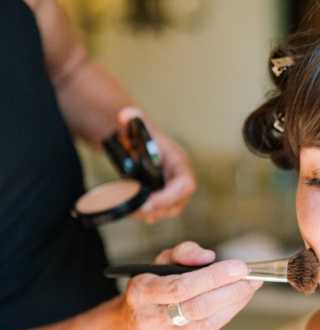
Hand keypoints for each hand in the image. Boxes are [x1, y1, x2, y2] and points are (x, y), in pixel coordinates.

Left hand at [117, 106, 195, 223]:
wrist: (137, 141)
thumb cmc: (140, 133)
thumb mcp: (136, 124)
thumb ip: (131, 117)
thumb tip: (124, 115)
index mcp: (179, 161)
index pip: (185, 184)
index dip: (171, 196)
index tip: (150, 203)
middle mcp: (180, 178)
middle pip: (179, 202)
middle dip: (160, 209)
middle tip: (138, 210)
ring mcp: (173, 189)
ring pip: (170, 209)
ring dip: (152, 213)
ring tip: (132, 211)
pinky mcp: (164, 197)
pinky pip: (161, 210)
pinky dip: (148, 214)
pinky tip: (134, 213)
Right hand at [122, 242, 262, 329]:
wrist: (137, 324)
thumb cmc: (154, 284)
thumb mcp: (161, 262)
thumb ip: (184, 253)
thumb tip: (209, 257)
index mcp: (142, 293)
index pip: (181, 287)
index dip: (213, 278)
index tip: (239, 267)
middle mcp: (153, 319)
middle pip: (198, 307)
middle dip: (230, 290)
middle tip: (252, 276)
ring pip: (208, 321)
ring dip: (235, 301)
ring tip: (252, 284)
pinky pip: (213, 328)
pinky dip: (231, 310)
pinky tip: (241, 296)